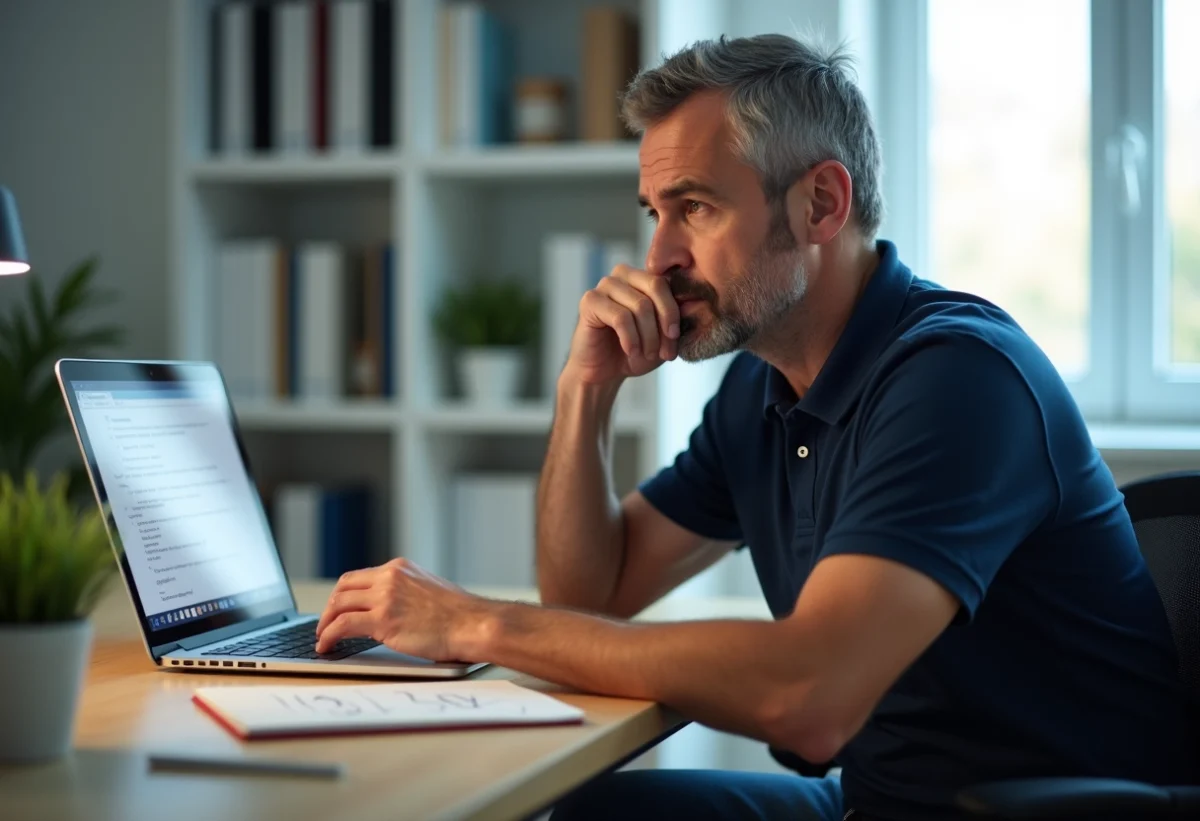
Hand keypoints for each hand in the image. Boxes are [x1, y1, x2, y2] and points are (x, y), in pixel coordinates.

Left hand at [314, 558, 494, 660]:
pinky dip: (328, 636)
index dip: (342, 596)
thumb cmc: (460, 616)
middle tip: (325, 625)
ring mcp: (385, 597)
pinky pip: (342, 625)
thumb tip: (393, 610)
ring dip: (325, 623)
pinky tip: (327, 647)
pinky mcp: (383, 619)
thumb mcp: (429, 591)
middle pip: (343, 587)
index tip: (338, 610)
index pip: (358, 577)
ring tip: (323, 639)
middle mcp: (389, 577)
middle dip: (330, 608)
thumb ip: (407, 593)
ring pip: (338, 604)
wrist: (473, 624)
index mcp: (400, 568)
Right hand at [563, 265, 680, 385]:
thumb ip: (677, 319)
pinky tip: (631, 351)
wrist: (605, 373)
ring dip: (648, 336)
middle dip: (664, 322)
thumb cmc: (636, 352)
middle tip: (665, 350)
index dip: (674, 313)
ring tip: (646, 354)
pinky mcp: (590, 300)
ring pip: (640, 305)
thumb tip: (694, 304)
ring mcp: (605, 285)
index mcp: (642, 277)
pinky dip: (631, 339)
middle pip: (656, 287)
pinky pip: (620, 317)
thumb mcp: (664, 336)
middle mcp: (623, 274)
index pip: (667, 283)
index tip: (675, 338)